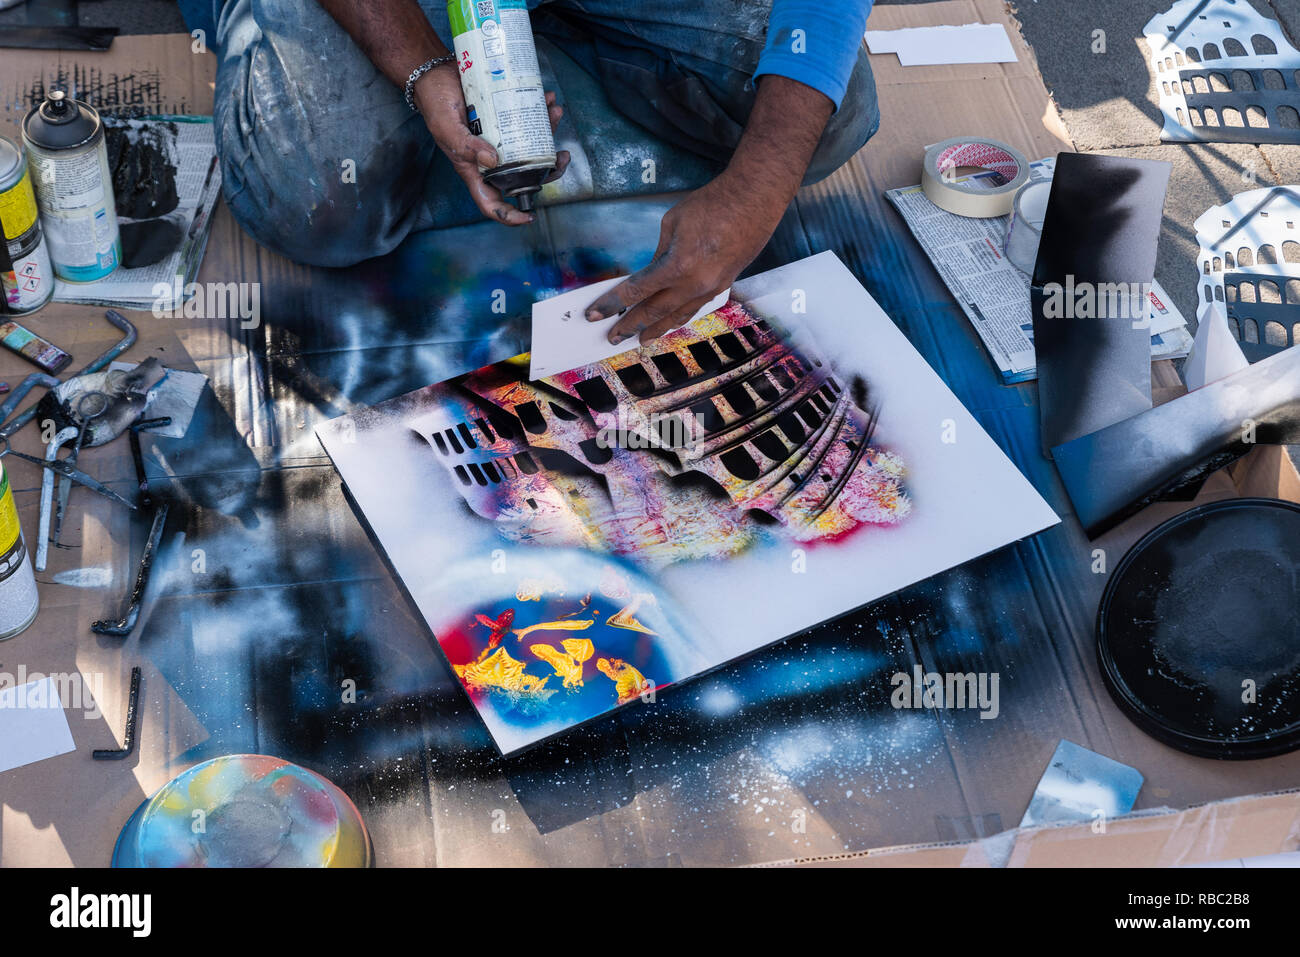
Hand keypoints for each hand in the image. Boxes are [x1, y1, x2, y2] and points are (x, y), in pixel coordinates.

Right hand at [414, 65, 569, 224]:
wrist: (435, 75)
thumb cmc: (435, 105)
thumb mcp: (448, 129)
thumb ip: (467, 147)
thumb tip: (493, 160)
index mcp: (475, 170)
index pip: (491, 202)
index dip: (510, 215)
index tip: (529, 217)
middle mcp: (491, 159)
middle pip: (523, 175)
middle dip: (547, 169)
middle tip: (562, 156)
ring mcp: (500, 139)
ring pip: (531, 146)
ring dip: (548, 131)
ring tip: (555, 112)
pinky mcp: (505, 118)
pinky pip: (527, 120)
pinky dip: (540, 110)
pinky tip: (547, 98)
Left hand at [586, 171, 786, 343]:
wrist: (754, 201)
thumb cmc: (712, 204)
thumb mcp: (672, 223)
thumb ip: (659, 252)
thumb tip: (653, 272)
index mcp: (677, 265)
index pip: (637, 291)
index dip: (612, 304)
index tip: (595, 314)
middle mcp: (694, 284)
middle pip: (654, 311)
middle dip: (630, 325)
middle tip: (612, 337)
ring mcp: (711, 288)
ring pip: (678, 316)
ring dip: (657, 329)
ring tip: (641, 340)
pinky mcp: (723, 285)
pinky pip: (696, 308)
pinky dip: (680, 317)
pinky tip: (672, 322)